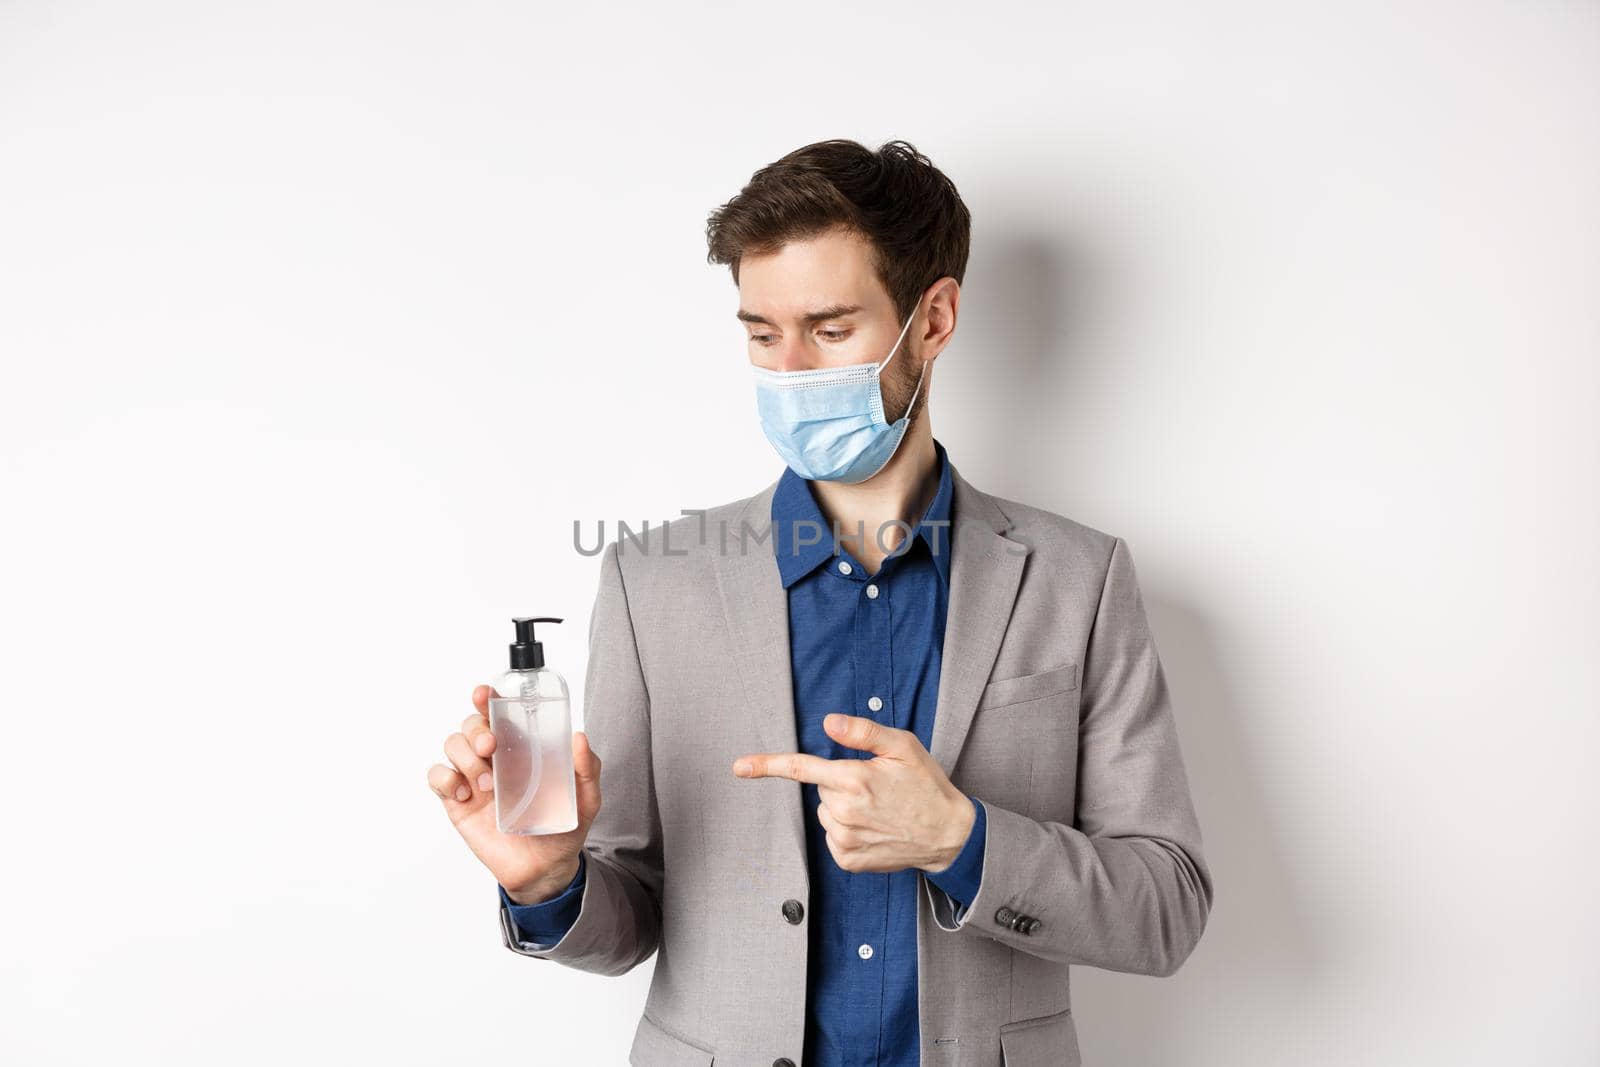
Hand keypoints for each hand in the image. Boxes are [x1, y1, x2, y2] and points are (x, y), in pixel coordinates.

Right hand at [427, 684, 601, 903]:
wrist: (545, 869)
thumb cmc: (563, 827)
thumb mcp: (586, 798)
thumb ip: (587, 768)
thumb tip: (579, 737)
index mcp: (522, 748)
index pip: (499, 713)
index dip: (487, 698)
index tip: (485, 694)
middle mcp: (494, 758)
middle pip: (471, 724)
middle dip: (476, 728)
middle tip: (491, 747)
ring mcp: (473, 778)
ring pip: (452, 744)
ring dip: (465, 756)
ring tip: (487, 784)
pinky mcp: (457, 802)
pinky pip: (437, 777)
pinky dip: (445, 778)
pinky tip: (464, 794)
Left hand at [732, 713, 975, 874]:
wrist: (948, 835)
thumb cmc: (926, 785)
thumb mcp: (902, 746)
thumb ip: (862, 732)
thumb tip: (828, 722)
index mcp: (854, 780)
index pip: (802, 768)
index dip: (768, 764)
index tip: (739, 766)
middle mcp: (845, 812)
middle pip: (820, 788)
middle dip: (840, 783)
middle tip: (875, 786)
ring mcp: (845, 840)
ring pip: (825, 813)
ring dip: (843, 808)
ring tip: (878, 809)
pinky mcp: (848, 860)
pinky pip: (833, 837)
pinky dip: (847, 830)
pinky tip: (874, 828)